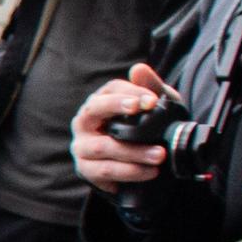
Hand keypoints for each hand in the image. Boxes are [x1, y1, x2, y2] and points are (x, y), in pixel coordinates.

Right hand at [72, 62, 174, 188]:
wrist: (136, 166)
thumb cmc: (142, 131)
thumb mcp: (152, 110)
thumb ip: (149, 88)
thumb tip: (139, 69)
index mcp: (100, 103)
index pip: (110, 90)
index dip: (131, 92)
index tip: (153, 100)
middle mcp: (84, 122)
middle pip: (94, 109)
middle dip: (118, 106)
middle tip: (146, 109)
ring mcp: (82, 146)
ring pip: (103, 146)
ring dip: (133, 151)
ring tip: (159, 155)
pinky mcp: (85, 170)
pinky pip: (105, 171)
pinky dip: (129, 172)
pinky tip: (150, 172)